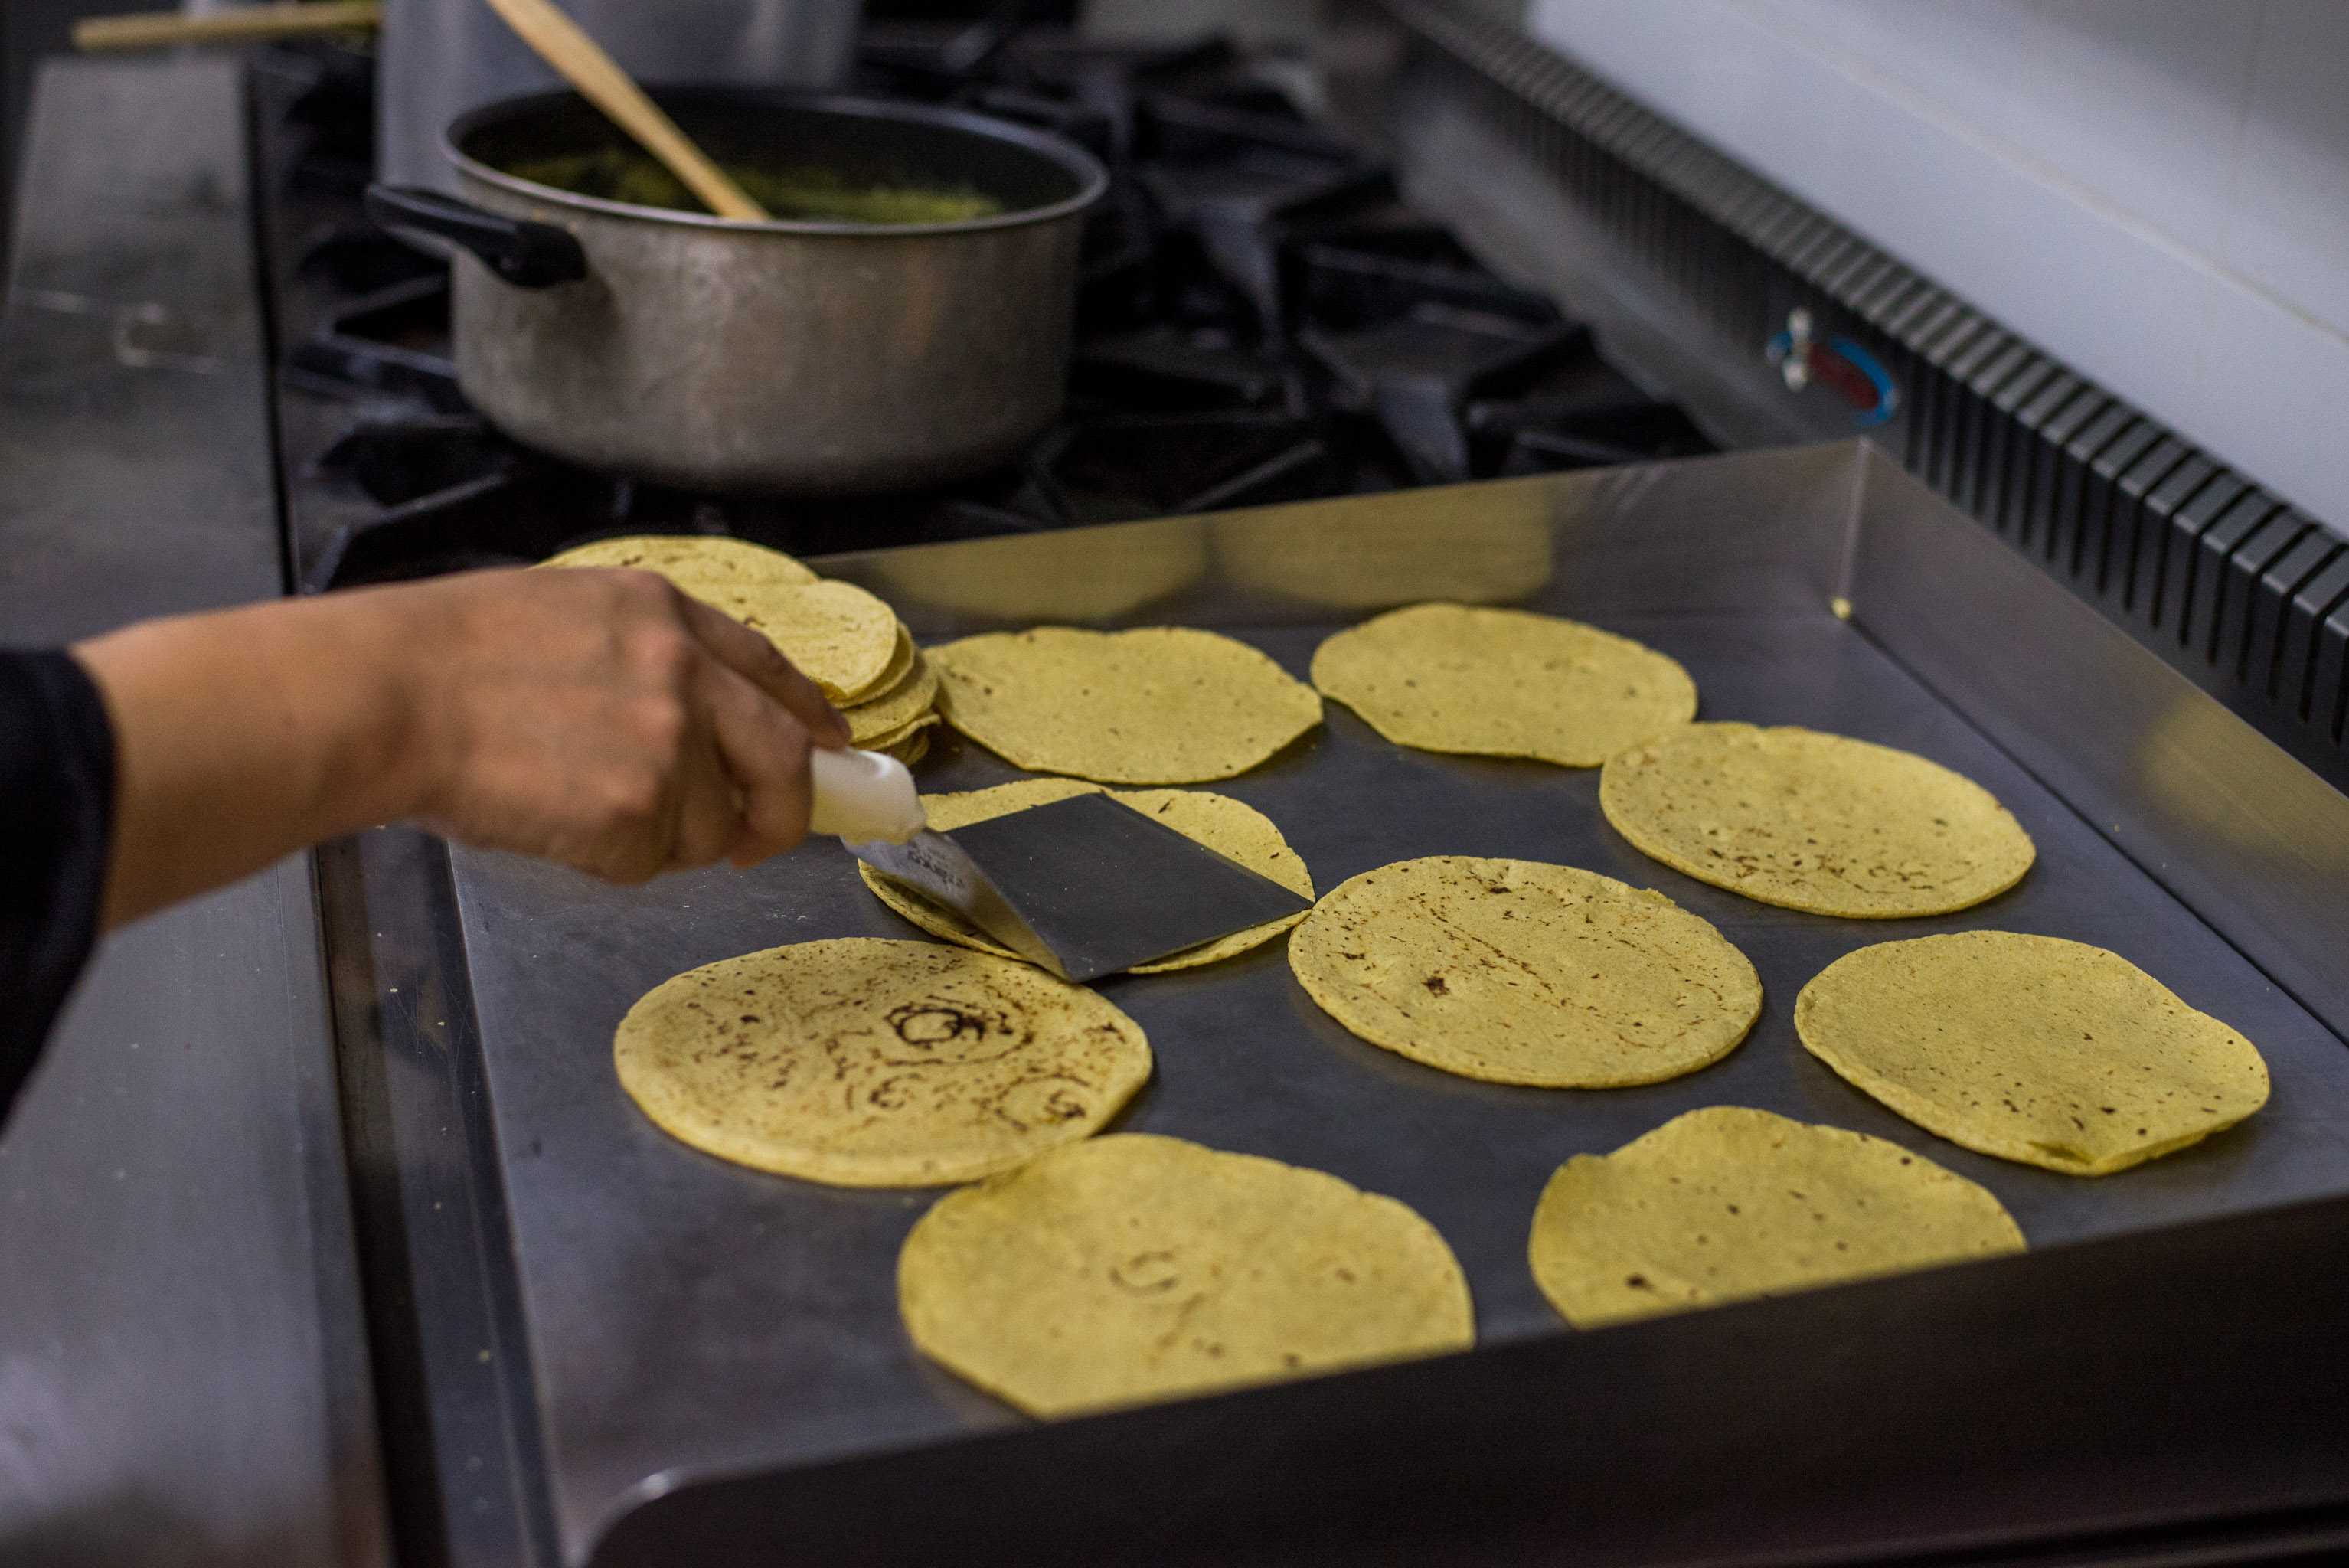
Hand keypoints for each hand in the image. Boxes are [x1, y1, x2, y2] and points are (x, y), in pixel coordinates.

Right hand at [405, 567, 850, 881]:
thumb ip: (644, 655)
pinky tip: (553, 822)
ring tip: (576, 805)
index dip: (806, 714)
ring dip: (662, 837)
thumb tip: (694, 720)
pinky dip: (611, 859)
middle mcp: (684, 673)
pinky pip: (651, 861)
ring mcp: (669, 744)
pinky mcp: (639, 811)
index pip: (768, 668)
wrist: (388, 696)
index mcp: (664, 614)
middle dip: (785, 810)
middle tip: (759, 839)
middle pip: (783, 759)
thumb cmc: (445, 659)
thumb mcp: (563, 612)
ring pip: (711, 827)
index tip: (830, 746)